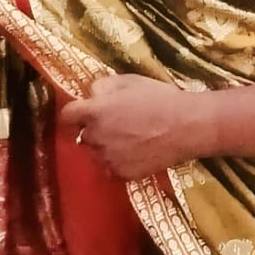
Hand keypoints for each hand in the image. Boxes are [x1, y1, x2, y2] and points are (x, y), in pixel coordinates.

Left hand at [58, 76, 213, 180]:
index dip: (75, 112)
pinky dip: (118, 161)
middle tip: (116, 123)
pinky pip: (111, 167)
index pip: (67, 115)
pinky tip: (136, 152)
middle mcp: (96, 137)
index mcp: (95, 112)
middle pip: (83, 135)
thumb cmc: (160, 98)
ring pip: (96, 153)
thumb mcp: (131, 81)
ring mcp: (108, 159)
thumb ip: (104, 85)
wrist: (187, 127)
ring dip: (105, 146)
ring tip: (128, 139)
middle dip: (94, 129)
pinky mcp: (122, 174)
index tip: (85, 111)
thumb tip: (92, 94)